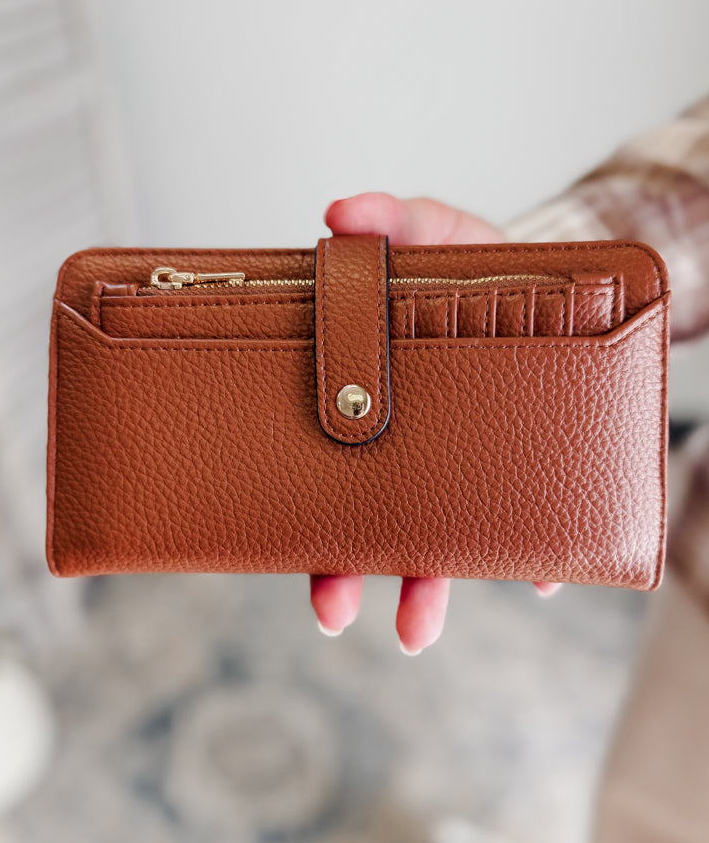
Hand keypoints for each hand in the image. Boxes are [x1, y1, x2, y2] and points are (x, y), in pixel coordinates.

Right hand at [310, 192, 560, 652]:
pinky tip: (534, 576)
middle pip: (364, 525)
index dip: (299, 516)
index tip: (288, 553)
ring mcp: (462, 470)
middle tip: (334, 611)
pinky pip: (526, 534)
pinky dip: (531, 561)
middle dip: (346, 574)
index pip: (321, 469)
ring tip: (413, 629)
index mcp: (368, 409)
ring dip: (423, 589)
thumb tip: (337, 213)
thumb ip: (392, 219)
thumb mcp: (436, 232)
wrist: (555, 286)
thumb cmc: (476, 267)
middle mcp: (407, 451)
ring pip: (436, 546)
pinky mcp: (523, 478)